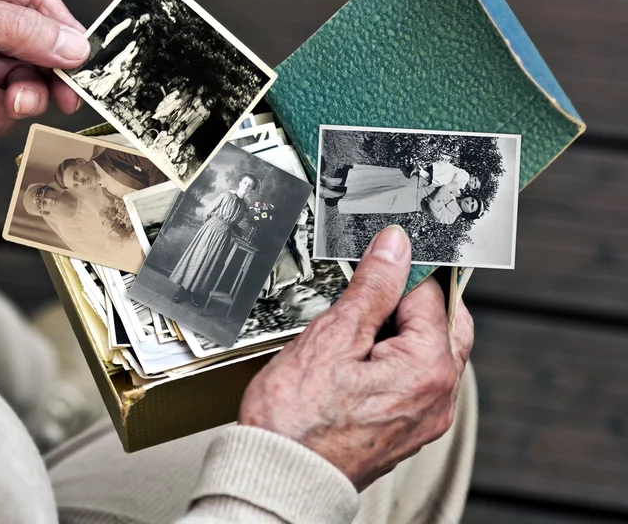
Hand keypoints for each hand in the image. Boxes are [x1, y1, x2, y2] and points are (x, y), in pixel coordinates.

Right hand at [238, 225, 473, 490]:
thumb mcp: (332, 336)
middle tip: (371, 286)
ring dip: (402, 330)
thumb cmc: (298, 419)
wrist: (280, 473)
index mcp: (429, 368)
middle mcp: (438, 397)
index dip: (398, 270)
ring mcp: (424, 419)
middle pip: (444, 324)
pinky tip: (355, 360)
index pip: (429, 293)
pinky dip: (394, 360)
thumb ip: (372, 287)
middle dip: (411, 298)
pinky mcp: (404, 432)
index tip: (371, 261)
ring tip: (353, 326)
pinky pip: (414, 382)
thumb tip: (394, 249)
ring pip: (429, 353)